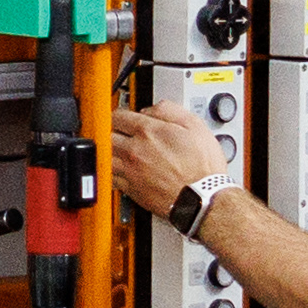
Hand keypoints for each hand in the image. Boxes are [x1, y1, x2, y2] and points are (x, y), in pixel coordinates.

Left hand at [111, 101, 231, 217]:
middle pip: (106, 135)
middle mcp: (134, 150)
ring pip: (103, 155)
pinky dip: (109, 170)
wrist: (203, 198)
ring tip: (118, 150)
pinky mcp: (129, 188)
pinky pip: (108, 176)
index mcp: (148, 132)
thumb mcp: (195, 126)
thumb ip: (169, 110)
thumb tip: (151, 109)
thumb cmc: (202, 167)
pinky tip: (119, 168)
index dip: (121, 115)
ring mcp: (129, 170)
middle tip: (120, 133)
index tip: (125, 118)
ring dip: (108, 150)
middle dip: (112, 132)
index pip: (118, 116)